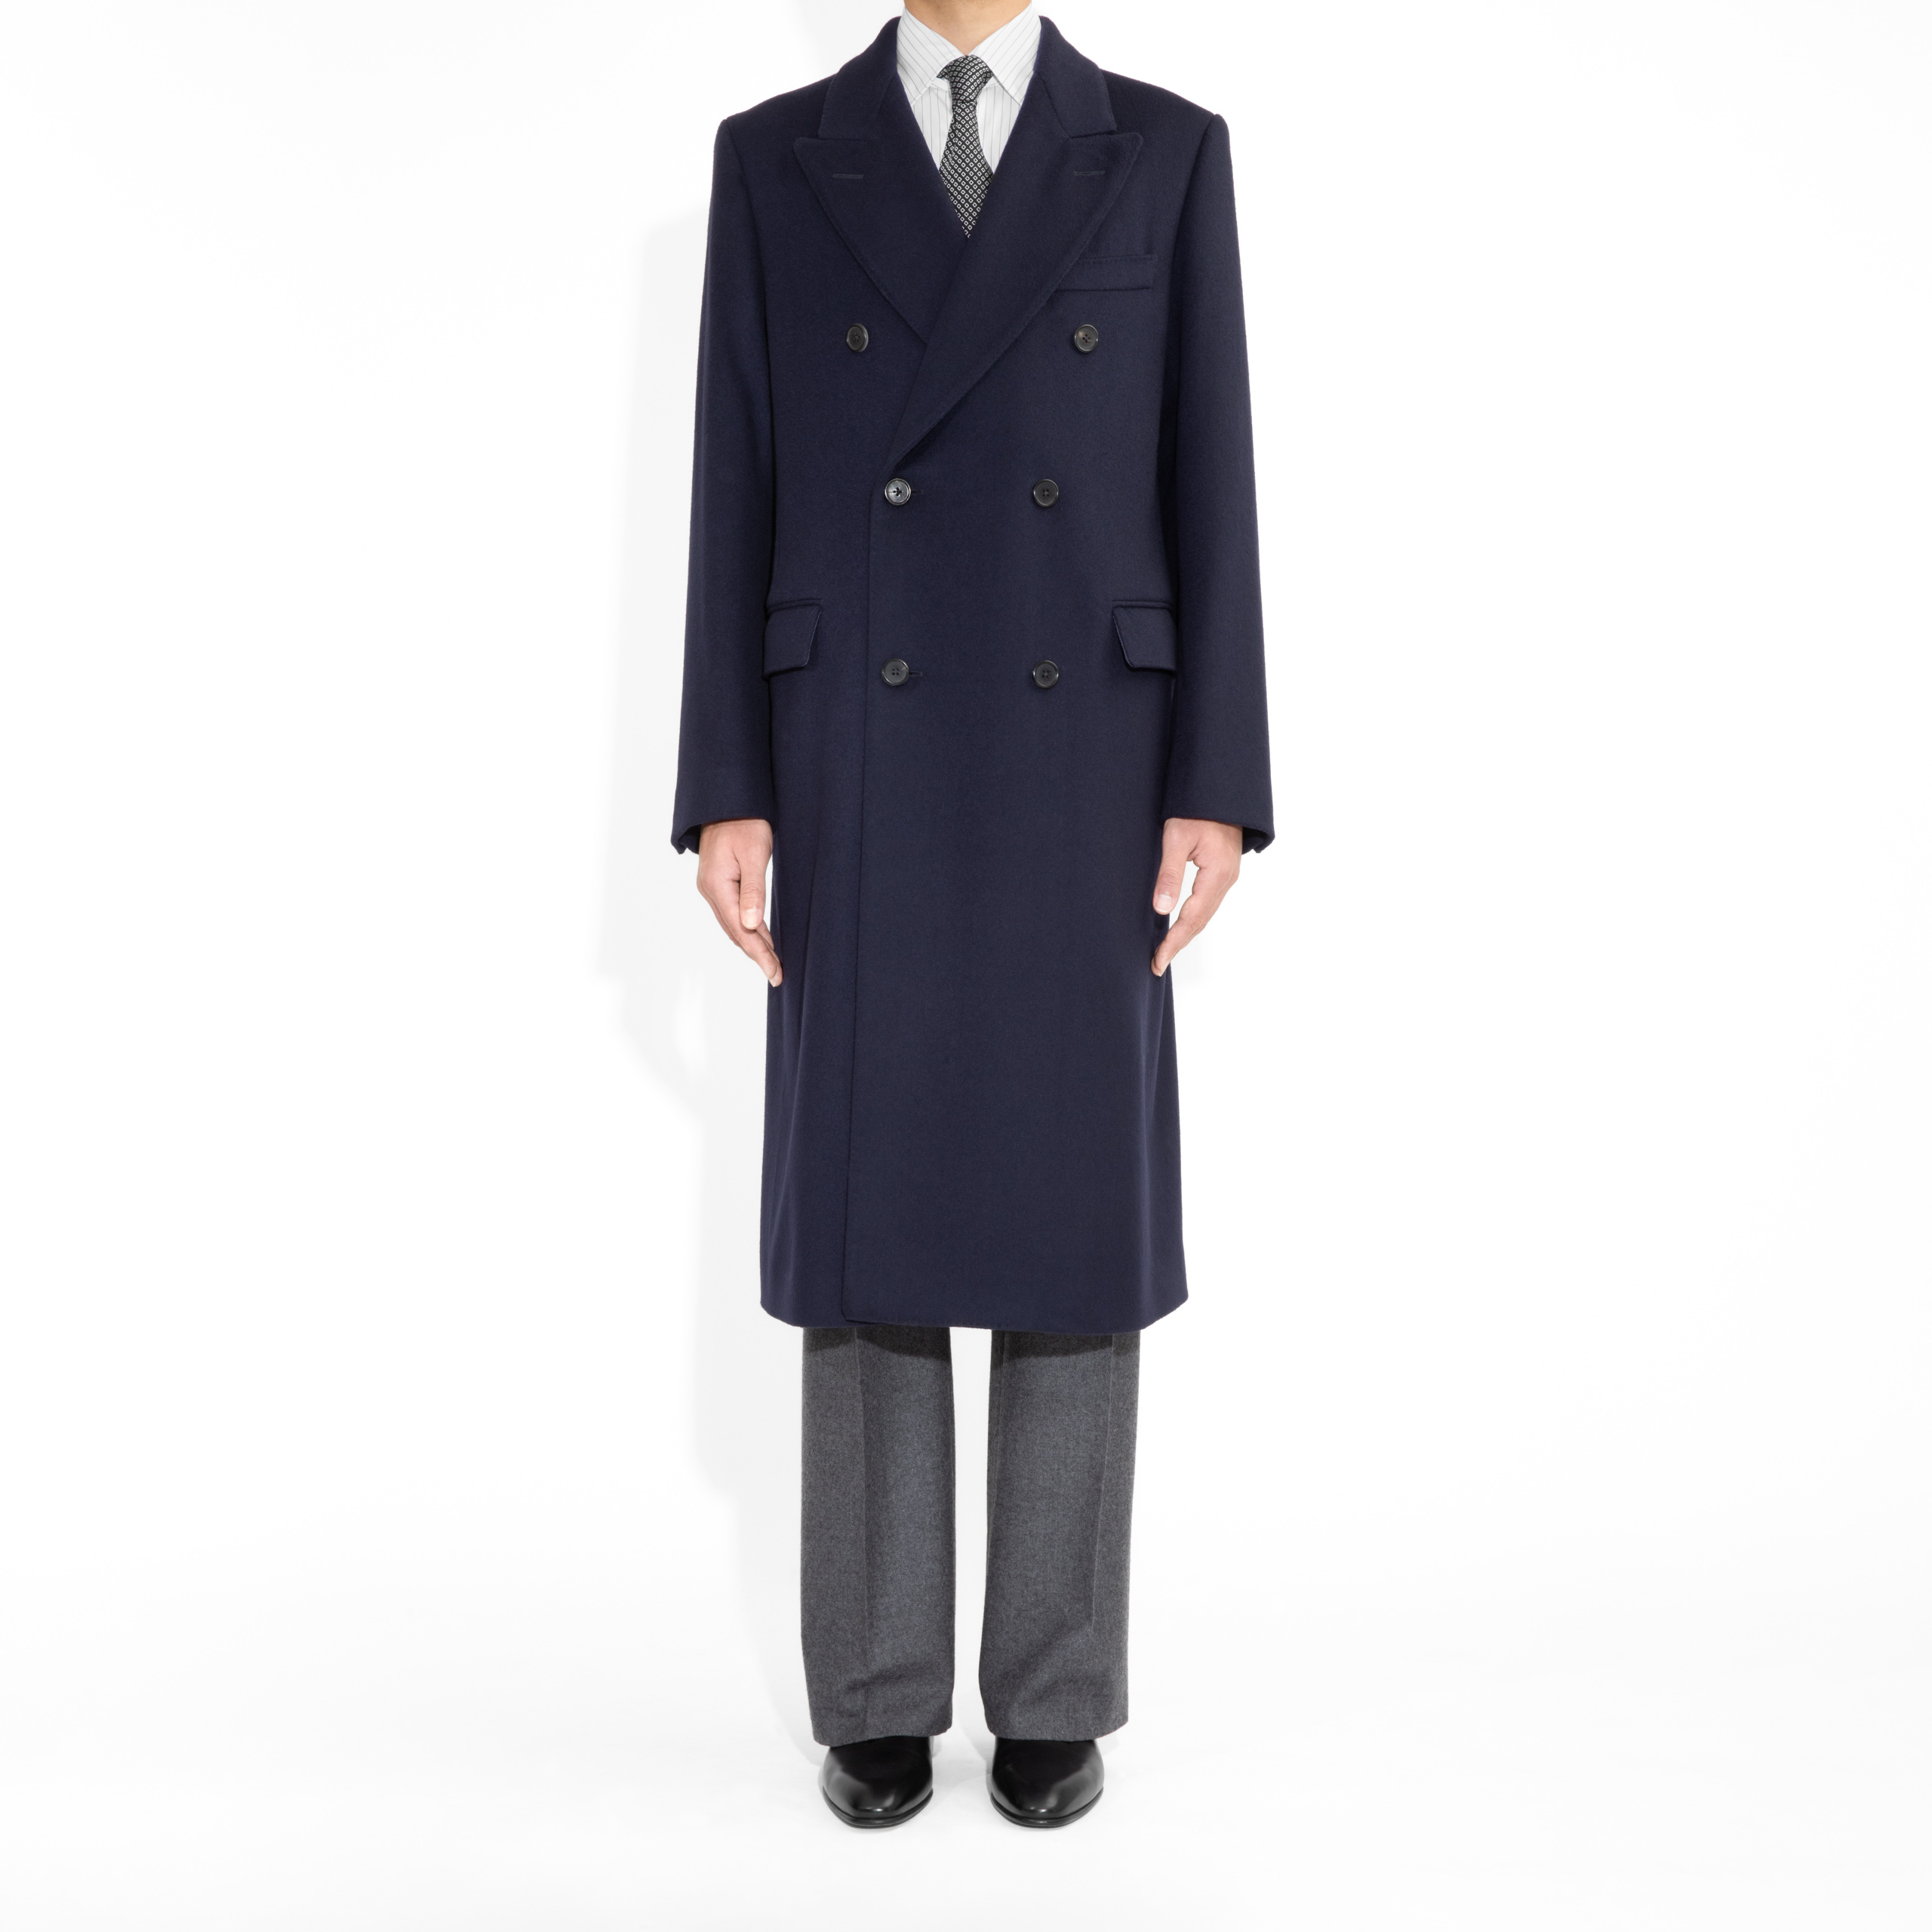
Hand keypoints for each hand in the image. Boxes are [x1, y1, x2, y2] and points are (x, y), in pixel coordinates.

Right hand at [697, 819, 780, 986]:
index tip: (775, 973)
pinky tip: (760, 935)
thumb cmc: (745, 822)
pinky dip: (747, 928)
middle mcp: (710, 891)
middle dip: (757, 954)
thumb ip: (753, 891)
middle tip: (777, 975)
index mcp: (717, 886)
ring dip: (752, 943)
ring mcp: (711, 887)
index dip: (760, 954)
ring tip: (772, 962)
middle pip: (735, 932)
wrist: (727, 800)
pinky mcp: (717, 882)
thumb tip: (752, 926)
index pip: (741, 930)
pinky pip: (732, 912)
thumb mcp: (754, 854)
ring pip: (733, 925)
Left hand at [1150, 818, 1241, 976]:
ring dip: (1186, 933)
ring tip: (1165, 950)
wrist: (1220, 790)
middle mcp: (1226, 879)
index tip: (1158, 960)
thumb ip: (1169, 874)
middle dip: (1178, 944)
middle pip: (1201, 921)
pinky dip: (1193, 918)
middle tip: (1157, 963)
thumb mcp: (1176, 838)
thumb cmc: (1197, 809)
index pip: (1192, 918)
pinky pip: (1208, 902)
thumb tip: (1160, 909)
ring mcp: (1227, 876)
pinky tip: (1179, 924)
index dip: (1174, 942)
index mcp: (1217, 874)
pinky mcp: (1223, 871)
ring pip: (1206, 913)